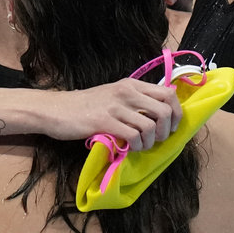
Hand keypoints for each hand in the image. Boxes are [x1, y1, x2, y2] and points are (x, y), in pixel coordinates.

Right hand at [45, 79, 184, 149]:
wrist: (56, 109)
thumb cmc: (86, 106)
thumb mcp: (114, 95)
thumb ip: (135, 99)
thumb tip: (160, 111)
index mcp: (131, 84)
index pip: (168, 93)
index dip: (176, 113)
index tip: (171, 126)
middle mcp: (127, 91)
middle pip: (165, 109)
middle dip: (166, 130)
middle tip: (157, 140)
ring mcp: (115, 106)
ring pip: (150, 125)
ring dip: (150, 142)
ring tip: (140, 146)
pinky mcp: (104, 121)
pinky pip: (132, 136)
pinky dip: (135, 146)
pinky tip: (128, 148)